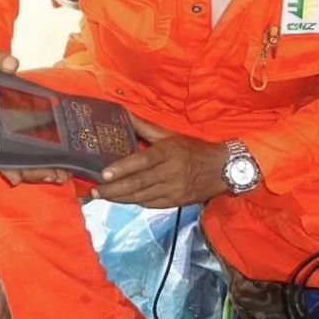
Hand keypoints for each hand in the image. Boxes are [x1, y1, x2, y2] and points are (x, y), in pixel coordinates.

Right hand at [0, 48, 71, 186]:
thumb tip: (11, 64)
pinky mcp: (26, 134)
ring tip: (62, 175)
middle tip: (54, 175)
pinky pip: (36, 153)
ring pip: (26, 162)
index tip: (15, 177)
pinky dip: (48, 162)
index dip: (4, 167)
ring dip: (43, 172)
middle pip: (14, 162)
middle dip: (33, 172)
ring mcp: (12, 137)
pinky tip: (63, 168)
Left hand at [91, 115, 228, 207]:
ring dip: (120, 199)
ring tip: (102, 197)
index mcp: (169, 152)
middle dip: (114, 190)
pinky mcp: (177, 202)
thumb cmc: (194, 149)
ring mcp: (175, 190)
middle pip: (138, 183)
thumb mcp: (172, 135)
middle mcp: (172, 172)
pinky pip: (152, 205)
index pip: (142, 161)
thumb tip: (122, 113)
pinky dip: (136, 202)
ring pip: (142, 197)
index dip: (122, 169)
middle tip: (95, 191)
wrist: (223, 169)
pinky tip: (124, 200)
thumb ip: (145, 127)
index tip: (104, 174)